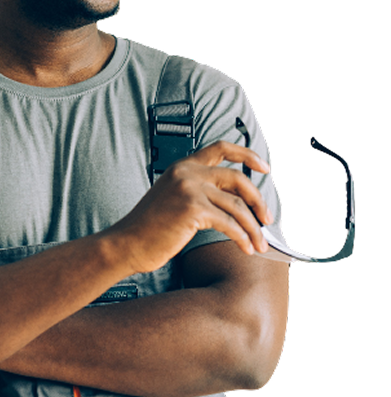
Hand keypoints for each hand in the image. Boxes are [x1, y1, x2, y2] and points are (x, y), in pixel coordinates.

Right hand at [106, 140, 273, 273]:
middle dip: (258, 200)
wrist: (127, 243)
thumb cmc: (150, 228)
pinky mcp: (192, 209)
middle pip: (237, 178)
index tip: (265, 166)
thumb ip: (201, 191)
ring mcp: (190, 189)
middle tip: (268, 218)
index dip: (247, 154)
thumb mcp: (175, 198)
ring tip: (259, 244)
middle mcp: (187, 172)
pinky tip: (246, 248)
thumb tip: (236, 199)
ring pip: (237, 206)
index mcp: (183, 166)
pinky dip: (242, 238)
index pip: (221, 148)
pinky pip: (229, 223)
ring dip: (253, 228)